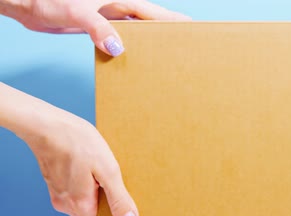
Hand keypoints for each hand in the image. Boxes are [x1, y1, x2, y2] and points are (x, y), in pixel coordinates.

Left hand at [0, 0, 189, 55]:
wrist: (26, 3)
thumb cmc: (47, 0)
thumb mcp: (75, 12)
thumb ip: (98, 28)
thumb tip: (118, 48)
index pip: (152, 10)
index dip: (172, 19)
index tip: (190, 27)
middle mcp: (116, 6)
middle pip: (149, 20)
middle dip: (165, 32)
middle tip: (184, 47)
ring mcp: (107, 16)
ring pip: (136, 30)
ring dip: (148, 42)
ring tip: (165, 57)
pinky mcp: (98, 26)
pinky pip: (121, 37)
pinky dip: (130, 47)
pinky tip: (135, 59)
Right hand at [22, 100, 139, 215]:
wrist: (46, 125)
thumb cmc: (78, 143)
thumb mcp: (108, 170)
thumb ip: (119, 200)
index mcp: (80, 206)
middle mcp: (66, 205)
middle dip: (107, 215)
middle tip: (127, 204)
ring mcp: (58, 193)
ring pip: (82, 205)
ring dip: (97, 200)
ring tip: (112, 185)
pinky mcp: (55, 182)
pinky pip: (75, 193)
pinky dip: (87, 189)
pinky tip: (96, 175)